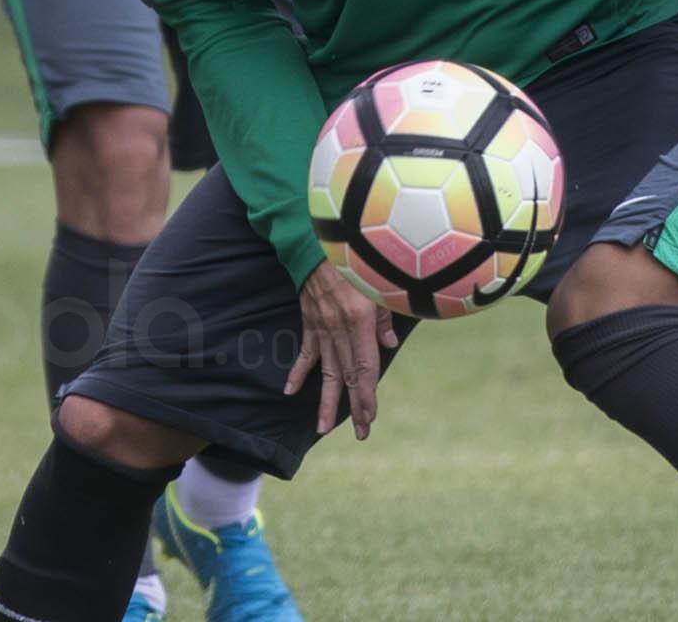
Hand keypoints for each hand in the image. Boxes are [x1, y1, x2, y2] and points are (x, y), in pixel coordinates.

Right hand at [284, 265, 400, 439]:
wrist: (319, 244)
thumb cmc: (357, 261)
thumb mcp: (380, 285)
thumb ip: (386, 316)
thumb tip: (387, 346)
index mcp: (359, 322)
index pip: (365, 368)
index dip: (368, 394)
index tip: (371, 417)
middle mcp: (339, 330)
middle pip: (348, 376)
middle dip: (355, 406)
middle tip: (362, 433)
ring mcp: (322, 328)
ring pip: (326, 371)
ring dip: (326, 400)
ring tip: (323, 428)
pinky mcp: (310, 322)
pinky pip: (305, 352)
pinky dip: (298, 372)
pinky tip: (290, 391)